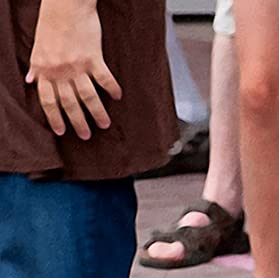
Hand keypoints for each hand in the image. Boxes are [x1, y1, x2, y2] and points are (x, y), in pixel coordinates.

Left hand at [26, 0, 119, 137]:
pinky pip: (104, 79)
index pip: (47, 100)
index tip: (61, 132)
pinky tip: (117, 97)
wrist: (64, 4)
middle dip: (78, 123)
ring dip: (97, 114)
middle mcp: (59, 70)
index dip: (54, 118)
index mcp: (44, 68)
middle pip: (69, 104)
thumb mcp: (38, 46)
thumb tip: (32, 80)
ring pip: (88, 97)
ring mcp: (77, 65)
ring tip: (104, 124)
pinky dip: (112, 89)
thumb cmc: (51, 23)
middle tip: (85, 136)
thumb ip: (36, 66)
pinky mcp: (93, 58)